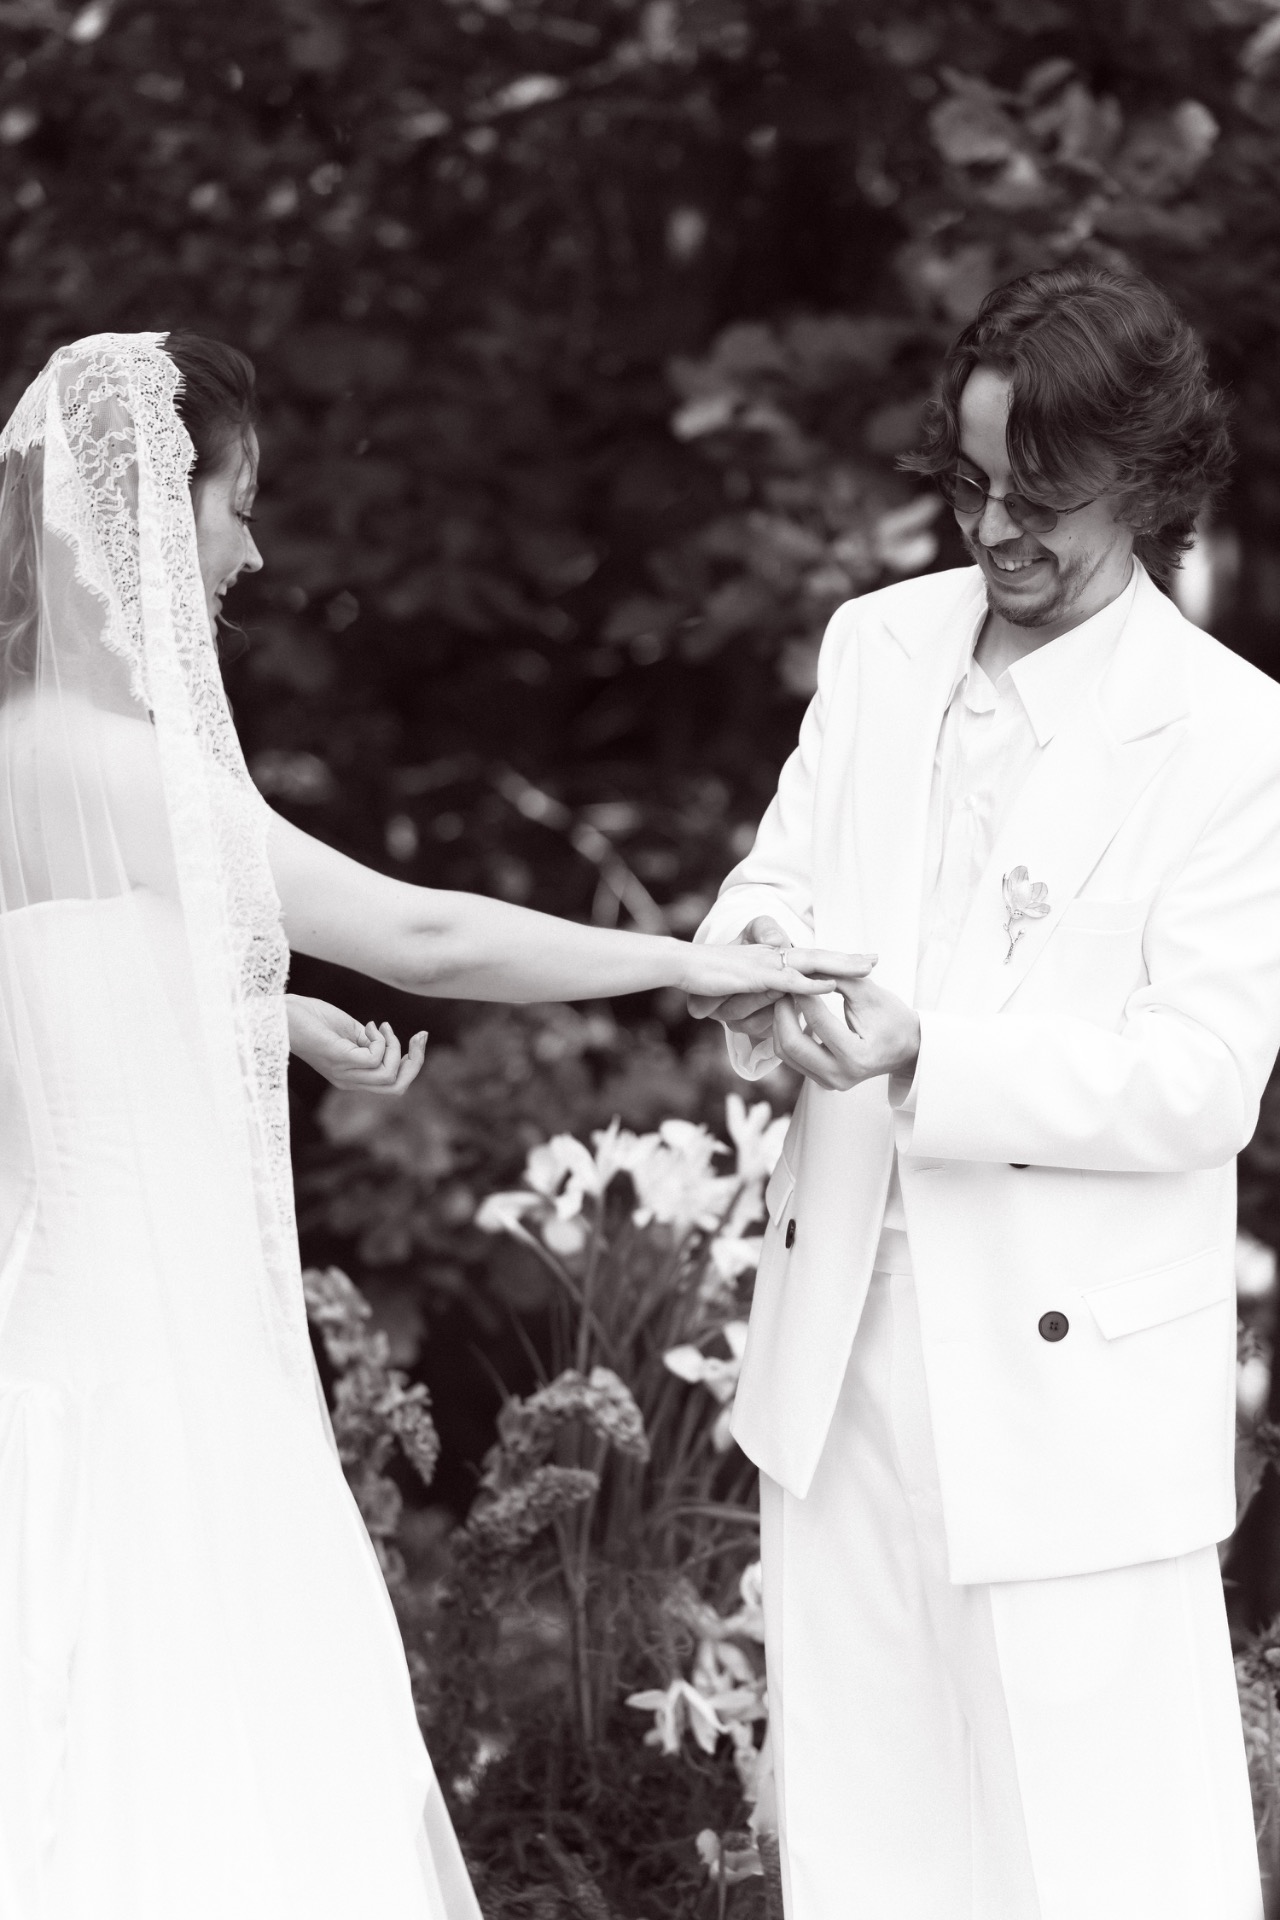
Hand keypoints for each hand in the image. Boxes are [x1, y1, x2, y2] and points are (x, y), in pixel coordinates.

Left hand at [286, 995, 426, 1095]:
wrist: (284, 1013)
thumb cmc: (313, 1019)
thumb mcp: (351, 1033)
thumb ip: (372, 1043)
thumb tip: (394, 1044)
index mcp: (352, 1077)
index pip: (394, 1085)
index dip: (413, 1064)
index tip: (417, 1038)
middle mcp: (349, 1081)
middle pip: (398, 1088)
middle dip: (416, 1062)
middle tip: (419, 1036)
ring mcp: (344, 1073)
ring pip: (389, 1075)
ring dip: (394, 1046)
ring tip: (379, 1027)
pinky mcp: (340, 1060)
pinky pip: (375, 1058)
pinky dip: (379, 1040)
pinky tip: (367, 1026)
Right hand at [687, 916, 876, 1039]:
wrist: (684, 965)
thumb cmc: (709, 978)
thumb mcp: (741, 989)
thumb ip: (761, 997)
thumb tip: (775, 1009)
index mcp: (773, 961)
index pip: (811, 960)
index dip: (836, 961)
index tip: (862, 964)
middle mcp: (774, 958)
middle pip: (819, 957)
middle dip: (848, 960)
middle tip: (876, 960)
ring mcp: (767, 964)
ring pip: (810, 964)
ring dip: (838, 966)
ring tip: (865, 969)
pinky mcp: (757, 975)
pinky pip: (788, 980)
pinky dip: (810, 984)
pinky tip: (830, 985)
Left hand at [771, 974, 919, 1090]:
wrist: (907, 1047)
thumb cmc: (893, 1018)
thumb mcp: (869, 993)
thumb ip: (838, 978)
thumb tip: (804, 967)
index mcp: (856, 1057)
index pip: (818, 1021)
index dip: (803, 993)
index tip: (794, 973)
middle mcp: (840, 1076)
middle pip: (792, 1045)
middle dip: (782, 1012)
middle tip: (782, 988)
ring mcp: (830, 1082)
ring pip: (786, 1054)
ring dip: (780, 1024)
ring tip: (785, 998)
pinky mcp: (822, 1082)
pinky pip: (793, 1059)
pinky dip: (787, 1035)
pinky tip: (791, 1014)